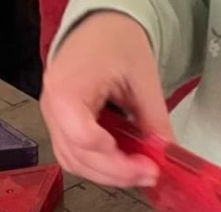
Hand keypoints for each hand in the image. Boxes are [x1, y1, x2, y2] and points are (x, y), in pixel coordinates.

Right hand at [40, 11, 171, 187]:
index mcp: (67, 88)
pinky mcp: (62, 125)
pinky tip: (123, 163)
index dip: (113, 159)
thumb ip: (154, 120)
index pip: (82, 137)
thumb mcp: (143, 78)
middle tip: (149, 174)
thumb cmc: (113, 40)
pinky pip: (75, 156)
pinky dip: (100, 166)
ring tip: (139, 171)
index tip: (144, 165)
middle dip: (116, 173)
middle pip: (78, 157)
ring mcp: (54, 118)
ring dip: (108, 175)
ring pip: (74, 163)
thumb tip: (167, 154)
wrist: (101, 28)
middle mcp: (53, 106)